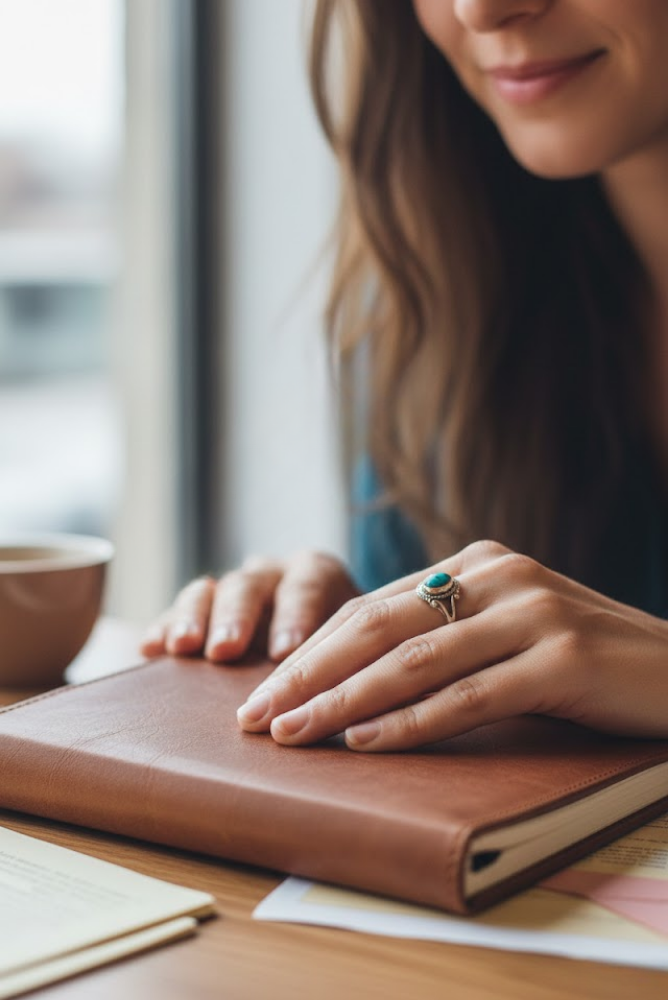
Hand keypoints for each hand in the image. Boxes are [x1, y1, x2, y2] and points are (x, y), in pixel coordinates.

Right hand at [140, 551, 358, 662]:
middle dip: (237, 617)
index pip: (307, 584)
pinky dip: (164, 627)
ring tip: (183, 647)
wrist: (326, 649)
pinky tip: (151, 648)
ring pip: (209, 591)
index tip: (284, 651)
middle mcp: (271, 575)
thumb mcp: (354, 648)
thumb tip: (338, 700)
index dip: (295, 615)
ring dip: (194, 618)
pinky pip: (176, 613)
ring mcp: (232, 591)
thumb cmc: (347, 655)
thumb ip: (348, 662)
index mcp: (316, 574)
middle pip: (250, 585)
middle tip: (226, 649)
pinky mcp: (199, 612)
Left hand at [236, 540, 667, 749]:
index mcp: (476, 562)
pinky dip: (409, 721)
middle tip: (256, 714)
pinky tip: (364, 742)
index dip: (311, 651)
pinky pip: (467, 697)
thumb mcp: (509, 631)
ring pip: (413, 661)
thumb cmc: (585, 660)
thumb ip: (447, 636)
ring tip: (292, 734)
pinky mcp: (559, 658)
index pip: (372, 608)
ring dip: (342, 701)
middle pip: (378, 627)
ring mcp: (530, 612)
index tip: (264, 689)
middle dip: (308, 674)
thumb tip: (358, 680)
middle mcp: (496, 575)